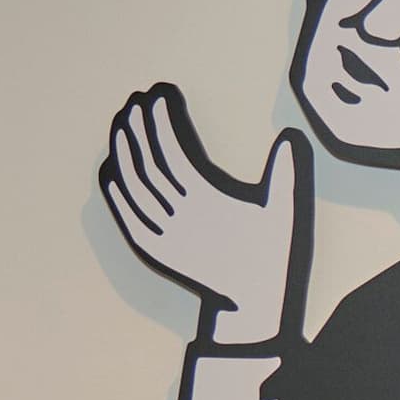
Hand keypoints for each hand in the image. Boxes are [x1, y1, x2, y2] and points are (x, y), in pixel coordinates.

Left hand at [100, 88, 306, 345]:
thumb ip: (285, 175)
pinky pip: (124, 215)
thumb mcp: (285, 214)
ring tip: (120, 124)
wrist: (251, 304)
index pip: (173, 152)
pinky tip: (109, 168)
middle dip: (138, 127)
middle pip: (147, 164)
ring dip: (122, 151)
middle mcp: (179, 217)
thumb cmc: (270, 255)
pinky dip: (113, 189)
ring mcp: (162, 234)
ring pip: (132, 187)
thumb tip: (290, 138)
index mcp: (208, 203)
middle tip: (134, 101)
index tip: (157, 95)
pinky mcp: (153, 250)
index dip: (161, 121)